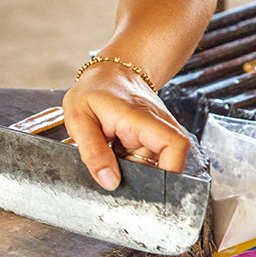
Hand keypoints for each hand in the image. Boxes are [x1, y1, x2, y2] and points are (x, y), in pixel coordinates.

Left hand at [62, 62, 190, 190]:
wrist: (109, 74)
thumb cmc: (93, 91)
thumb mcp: (80, 119)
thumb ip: (92, 152)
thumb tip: (109, 182)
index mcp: (142, 118)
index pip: (176, 146)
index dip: (169, 170)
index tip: (146, 182)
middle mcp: (158, 125)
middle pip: (168, 162)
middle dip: (144, 178)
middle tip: (117, 172)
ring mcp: (158, 132)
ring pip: (156, 165)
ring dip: (136, 171)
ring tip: (113, 157)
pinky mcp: (154, 139)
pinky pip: (149, 161)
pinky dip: (134, 165)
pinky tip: (118, 155)